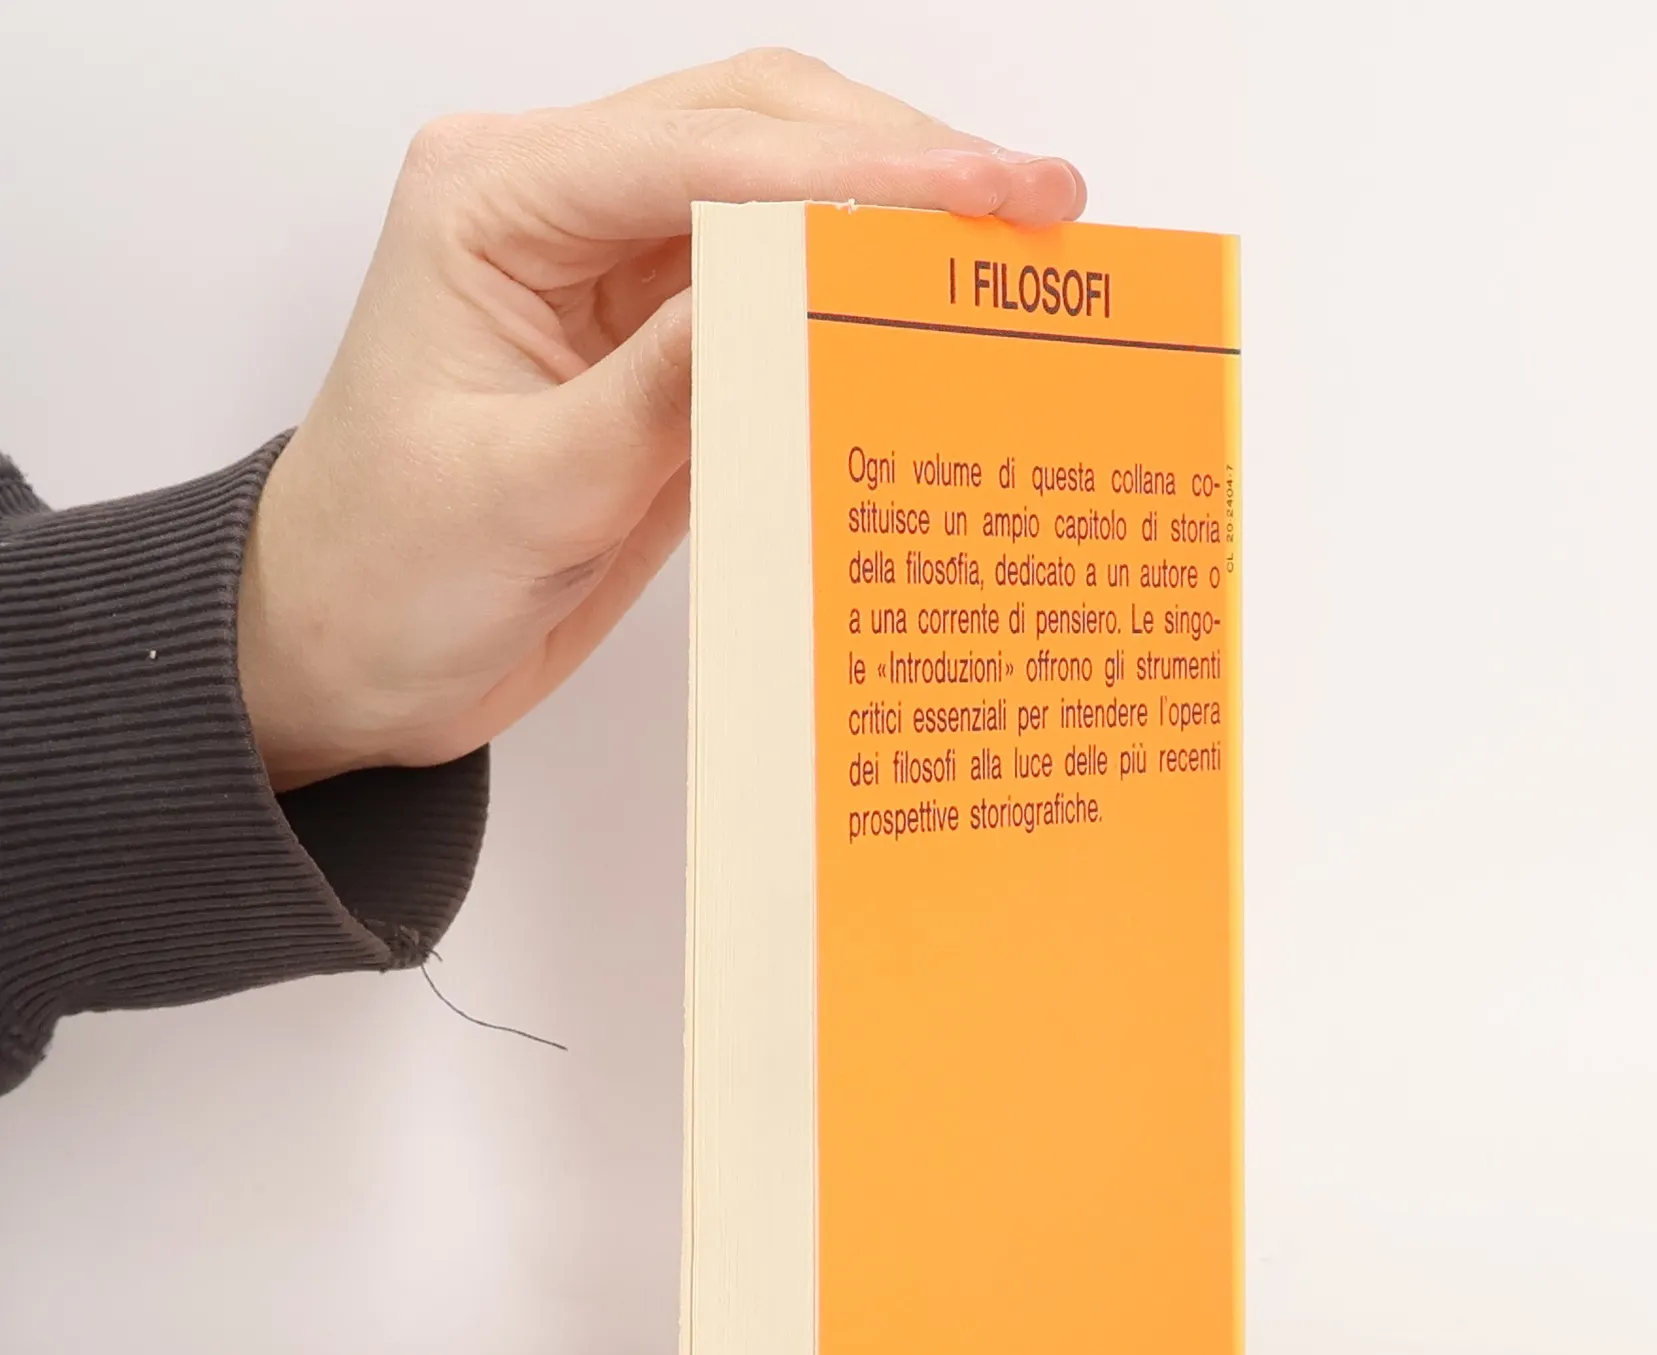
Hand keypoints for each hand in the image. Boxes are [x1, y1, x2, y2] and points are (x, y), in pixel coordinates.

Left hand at [236, 49, 1086, 789]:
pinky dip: (865, 316)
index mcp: (496, 200)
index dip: (860, 169)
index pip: (704, 152)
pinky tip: (939, 334)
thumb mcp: (521, 494)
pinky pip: (785, 308)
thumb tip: (793, 302)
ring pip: (787, 205)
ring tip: (1018, 256)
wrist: (353, 659)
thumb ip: (658, 394)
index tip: (989, 192)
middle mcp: (562, 208)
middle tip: (1041, 211)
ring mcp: (622, 278)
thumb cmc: (385, 572)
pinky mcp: (665, 353)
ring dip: (897, 225)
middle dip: (904, 161)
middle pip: (760, 131)